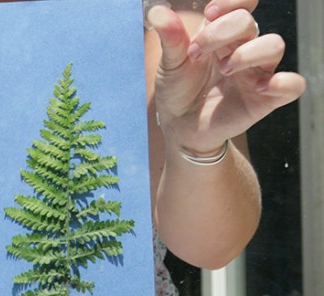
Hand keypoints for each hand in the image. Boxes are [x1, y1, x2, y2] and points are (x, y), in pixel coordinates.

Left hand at [148, 0, 305, 154]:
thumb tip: (158, 12)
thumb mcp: (170, 64)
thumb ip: (170, 38)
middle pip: (248, 22)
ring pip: (274, 45)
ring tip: (224, 69)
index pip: (241, 5)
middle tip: (196, 53)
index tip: (210, 13)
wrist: (179, 128)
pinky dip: (283, 83)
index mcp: (222, 35)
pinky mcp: (266, 98)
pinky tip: (260, 87)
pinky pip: (293, 85)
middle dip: (221, 32)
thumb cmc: (179, 91)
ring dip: (247, 53)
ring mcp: (257, 72)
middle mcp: (244, 48)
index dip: (231, 2)